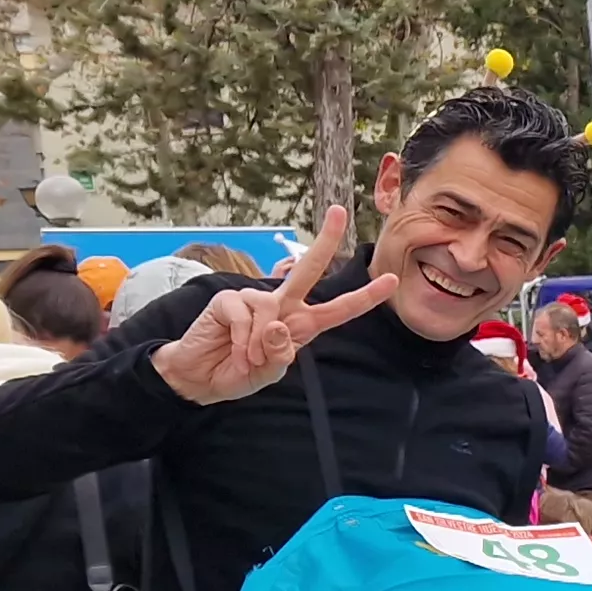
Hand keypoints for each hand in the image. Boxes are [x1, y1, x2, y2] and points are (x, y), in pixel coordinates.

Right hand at [148, 207, 397, 405]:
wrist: (200, 379)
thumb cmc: (238, 372)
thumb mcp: (269, 372)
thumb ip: (280, 354)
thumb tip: (277, 325)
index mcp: (301, 324)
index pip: (338, 309)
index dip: (365, 296)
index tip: (391, 280)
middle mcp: (281, 306)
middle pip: (308, 270)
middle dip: (326, 241)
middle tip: (340, 211)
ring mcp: (253, 299)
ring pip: (270, 312)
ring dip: (258, 344)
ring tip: (246, 359)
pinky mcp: (227, 300)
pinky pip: (244, 317)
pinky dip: (241, 340)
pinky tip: (232, 349)